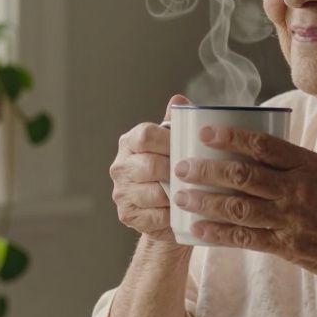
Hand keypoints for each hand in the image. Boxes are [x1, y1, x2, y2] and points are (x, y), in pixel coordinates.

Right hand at [109, 94, 190, 245]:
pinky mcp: (127, 214)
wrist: (165, 210)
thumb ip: (175, 124)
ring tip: (194, 194)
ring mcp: (121, 192)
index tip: (187, 147)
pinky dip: (172, 215)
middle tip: (196, 175)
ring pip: (153, 193)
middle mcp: (120, 166)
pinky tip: (184, 211)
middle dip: (175, 171)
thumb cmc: (172, 171)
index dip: (168, 141)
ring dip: (176, 195)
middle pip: (149, 166)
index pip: (145, 135)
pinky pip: (155, 216)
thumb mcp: (174, 145)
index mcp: (130, 142)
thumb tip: (179, 100)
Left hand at [172, 124, 316, 292]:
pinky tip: (198, 228)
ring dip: (204, 201)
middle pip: (243, 175)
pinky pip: (245, 238)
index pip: (263, 145)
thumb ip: (295, 164)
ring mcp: (291, 220)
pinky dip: (218, 233)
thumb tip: (256, 147)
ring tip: (180, 196)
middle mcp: (298, 190)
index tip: (205, 132)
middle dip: (206, 170)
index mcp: (309, 166)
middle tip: (181, 167)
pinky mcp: (287, 247)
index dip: (231, 137)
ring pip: (238, 207)